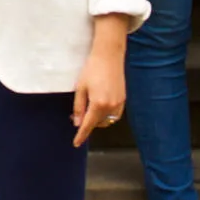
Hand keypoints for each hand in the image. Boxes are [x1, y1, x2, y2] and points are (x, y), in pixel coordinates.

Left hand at [70, 27, 126, 148]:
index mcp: (98, 104)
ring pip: (107, 121)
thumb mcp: (80, 88)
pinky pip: (114, 114)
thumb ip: (79, 107)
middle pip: (98, 124)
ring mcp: (119, 104)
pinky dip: (106, 115)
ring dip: (98, 120)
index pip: (88, 125)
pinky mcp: (123, 99)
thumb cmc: (92, 69)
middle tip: (76, 116)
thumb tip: (77, 123)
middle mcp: (110, 106)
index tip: (76, 143)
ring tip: (88, 110)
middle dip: (88, 124)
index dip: (81, 135)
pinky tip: (99, 106)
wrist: (109, 55)